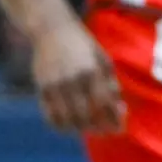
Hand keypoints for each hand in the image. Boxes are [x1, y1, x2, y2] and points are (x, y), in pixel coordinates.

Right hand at [32, 16, 123, 132]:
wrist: (52, 30)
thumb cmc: (83, 45)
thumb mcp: (103, 60)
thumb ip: (111, 84)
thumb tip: (119, 108)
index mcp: (91, 71)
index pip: (104, 104)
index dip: (112, 120)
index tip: (119, 128)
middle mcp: (72, 80)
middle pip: (86, 116)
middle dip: (99, 128)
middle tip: (105, 131)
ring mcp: (55, 85)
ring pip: (68, 120)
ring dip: (81, 129)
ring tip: (89, 128)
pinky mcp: (41, 88)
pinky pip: (51, 116)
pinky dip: (62, 126)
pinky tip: (71, 126)